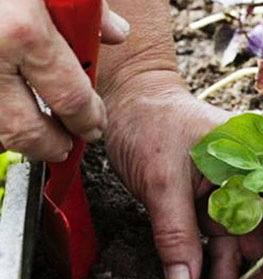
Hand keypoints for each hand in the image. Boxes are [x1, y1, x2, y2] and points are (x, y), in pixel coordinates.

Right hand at [0, 0, 128, 160]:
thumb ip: (86, 9)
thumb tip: (116, 34)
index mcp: (21, 30)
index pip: (70, 99)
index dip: (87, 120)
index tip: (93, 126)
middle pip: (22, 130)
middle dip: (50, 145)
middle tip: (64, 146)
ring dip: (14, 138)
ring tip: (36, 136)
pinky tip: (7, 109)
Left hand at [103, 71, 262, 278]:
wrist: (128, 103)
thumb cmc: (150, 122)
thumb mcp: (162, 178)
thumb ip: (175, 232)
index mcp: (258, 157)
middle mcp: (254, 175)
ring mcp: (234, 190)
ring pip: (247, 240)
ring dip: (236, 271)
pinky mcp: (214, 202)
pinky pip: (222, 238)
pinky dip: (215, 261)